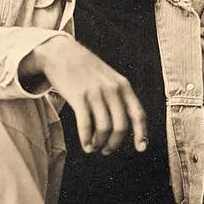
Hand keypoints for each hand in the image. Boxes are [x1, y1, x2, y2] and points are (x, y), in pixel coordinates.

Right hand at [24, 34, 147, 155]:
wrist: (62, 53)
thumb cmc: (86, 69)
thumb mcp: (109, 77)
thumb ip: (119, 96)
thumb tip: (124, 125)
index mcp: (123, 86)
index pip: (138, 114)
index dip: (141, 134)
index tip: (141, 148)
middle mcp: (112, 90)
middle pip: (121, 126)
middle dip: (114, 143)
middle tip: (106, 150)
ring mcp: (95, 93)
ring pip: (104, 128)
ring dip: (100, 143)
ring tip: (94, 147)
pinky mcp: (78, 97)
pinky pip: (86, 125)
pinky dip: (86, 140)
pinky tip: (85, 145)